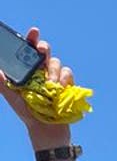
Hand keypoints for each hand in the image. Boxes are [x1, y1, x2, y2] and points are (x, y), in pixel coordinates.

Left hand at [2, 27, 73, 149]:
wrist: (46, 129)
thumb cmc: (27, 112)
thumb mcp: (12, 97)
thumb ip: (3, 84)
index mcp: (27, 70)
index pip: (28, 50)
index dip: (31, 39)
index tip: (33, 31)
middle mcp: (41, 70)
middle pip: (44, 50)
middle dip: (43, 48)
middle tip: (41, 51)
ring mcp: (55, 76)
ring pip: (56, 62)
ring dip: (53, 72)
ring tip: (49, 86)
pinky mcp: (67, 83)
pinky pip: (68, 73)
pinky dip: (64, 79)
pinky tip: (59, 89)